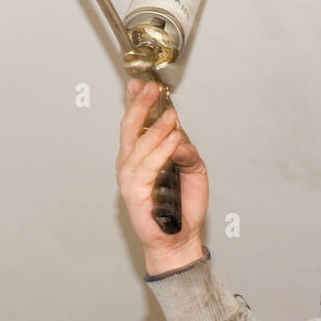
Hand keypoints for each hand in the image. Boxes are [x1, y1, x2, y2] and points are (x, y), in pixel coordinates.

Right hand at [116, 78, 208, 272]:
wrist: (179, 237)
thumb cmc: (181, 205)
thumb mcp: (190, 168)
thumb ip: (184, 148)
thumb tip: (179, 134)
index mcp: (139, 157)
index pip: (134, 124)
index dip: (135, 102)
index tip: (141, 82)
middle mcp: (129, 165)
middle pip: (130, 129)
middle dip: (140, 106)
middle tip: (151, 88)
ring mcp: (129, 179)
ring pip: (141, 146)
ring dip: (158, 128)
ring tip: (172, 115)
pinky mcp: (134, 193)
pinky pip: (148, 166)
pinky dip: (161, 150)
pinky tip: (172, 139)